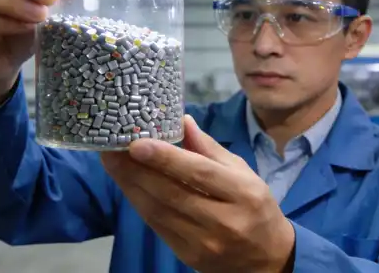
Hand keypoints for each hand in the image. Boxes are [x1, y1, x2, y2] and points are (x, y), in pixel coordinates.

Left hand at [101, 116, 294, 272]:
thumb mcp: (242, 172)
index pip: (200, 174)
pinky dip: (139, 202)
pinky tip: (128, 184)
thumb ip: (210, 149)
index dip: (166, 159)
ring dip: (131, 185)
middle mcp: (224, 221)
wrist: (266, 258)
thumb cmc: (255, 207)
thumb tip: (182, 120)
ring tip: (112, 162)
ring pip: (158, 211)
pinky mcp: (188, 255)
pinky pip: (157, 226)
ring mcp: (204, 243)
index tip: (137, 143)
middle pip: (172, 193)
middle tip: (111, 148)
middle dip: (136, 170)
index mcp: (243, 194)